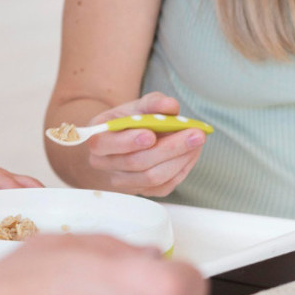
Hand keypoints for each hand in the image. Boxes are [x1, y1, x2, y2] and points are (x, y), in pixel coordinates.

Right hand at [80, 92, 206, 196]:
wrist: (126, 143)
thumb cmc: (129, 123)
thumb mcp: (136, 107)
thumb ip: (153, 103)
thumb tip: (170, 105)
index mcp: (97, 139)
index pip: (105, 144)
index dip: (127, 141)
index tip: (151, 135)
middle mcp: (104, 164)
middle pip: (136, 162)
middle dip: (169, 148)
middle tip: (195, 134)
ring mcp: (122, 181)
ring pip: (152, 177)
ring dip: (180, 159)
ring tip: (197, 141)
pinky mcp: (142, 191)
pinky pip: (164, 186)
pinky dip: (182, 169)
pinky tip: (191, 153)